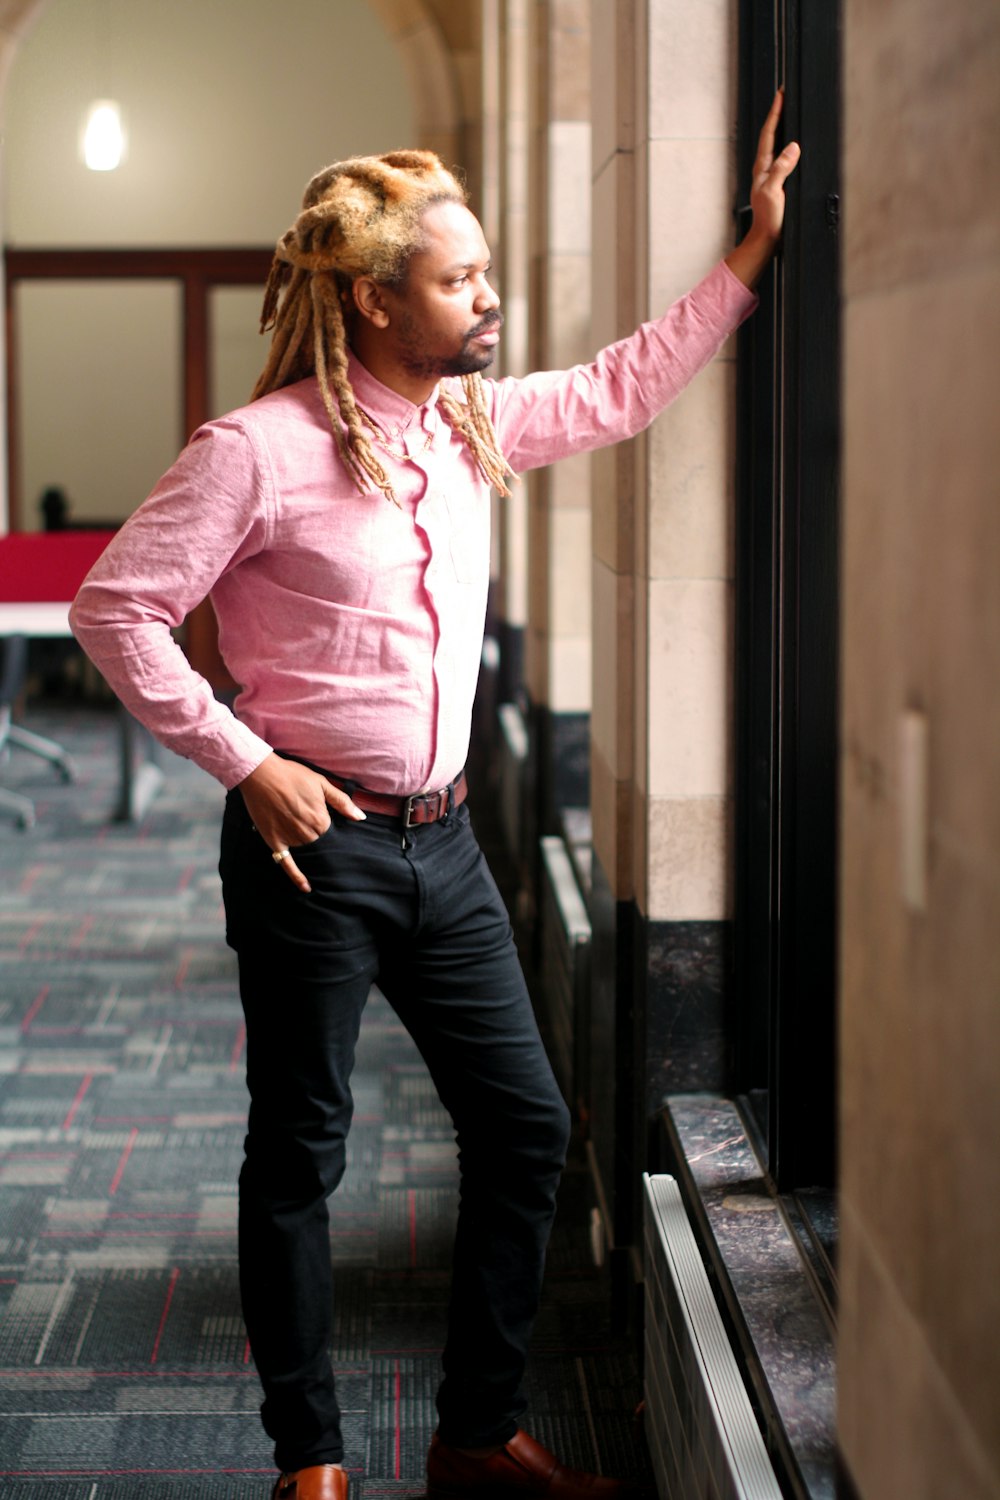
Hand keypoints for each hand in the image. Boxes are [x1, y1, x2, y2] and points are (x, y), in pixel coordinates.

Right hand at [239, 752, 364, 892]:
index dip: (332, 832)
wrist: (261, 774)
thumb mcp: (322, 783)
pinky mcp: (274, 841)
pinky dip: (297, 876)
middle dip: (322, 842)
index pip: (333, 835)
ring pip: (306, 851)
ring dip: (311, 851)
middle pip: (320, 844)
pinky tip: (305, 887)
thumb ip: (342, 802)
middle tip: (319, 837)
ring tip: (312, 849)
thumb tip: (361, 817)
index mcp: (320, 819)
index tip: (332, 830)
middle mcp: (306, 832)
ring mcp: (289, 838)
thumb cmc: (292, 775)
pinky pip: (287, 863)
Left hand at [725, 88, 801, 287]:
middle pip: (772, 135)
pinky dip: (790, 146)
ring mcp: (771, 176)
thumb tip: (792, 147)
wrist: (766, 240)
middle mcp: (765, 169)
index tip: (781, 94)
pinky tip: (796, 144)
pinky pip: (784, 158)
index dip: (775, 113)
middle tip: (786, 95)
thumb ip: (782, 169)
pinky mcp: (778, 184)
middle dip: (779, 115)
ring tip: (791, 112)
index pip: (769, 134)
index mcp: (762, 167)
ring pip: (778, 145)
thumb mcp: (774, 193)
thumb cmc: (768, 220)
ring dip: (784, 128)